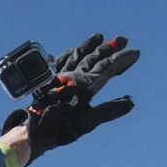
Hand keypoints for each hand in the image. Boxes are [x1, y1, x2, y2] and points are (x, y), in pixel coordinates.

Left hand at [7, 32, 140, 159]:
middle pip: (93, 57)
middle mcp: (71, 75)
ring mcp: (58, 75)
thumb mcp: (86, 123)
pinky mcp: (46, 78)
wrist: (30, 130)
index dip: (122, 59)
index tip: (135, 51)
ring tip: (98, 36)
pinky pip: (58, 61)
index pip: (107, 67)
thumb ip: (108, 111)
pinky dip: (68, 54)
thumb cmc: (58, 129)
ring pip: (76, 55)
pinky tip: (71, 50)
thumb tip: (131, 102)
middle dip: (108, 47)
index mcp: (83, 85)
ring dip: (88, 46)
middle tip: (122, 39)